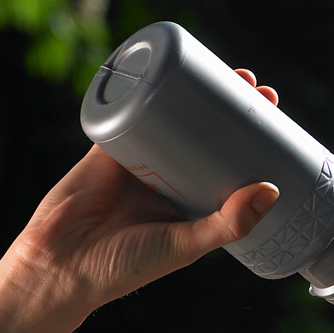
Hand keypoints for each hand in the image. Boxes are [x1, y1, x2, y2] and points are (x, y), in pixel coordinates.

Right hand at [0, 69, 282, 318]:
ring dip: (193, 91)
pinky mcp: (107, 146)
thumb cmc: (124, 266)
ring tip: (221, 72)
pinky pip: (128, 110)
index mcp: (188, 204)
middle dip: (226, 106)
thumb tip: (271, 189)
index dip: (249, 140)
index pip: (227, 163)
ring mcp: (137, 159)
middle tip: (252, 87)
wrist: (61, 264)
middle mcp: (165, 178)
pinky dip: (144, 89)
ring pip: (170, 116)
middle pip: (203, 133)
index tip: (272, 118)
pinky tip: (167, 66)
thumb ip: (227, 224)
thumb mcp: (184, 246)